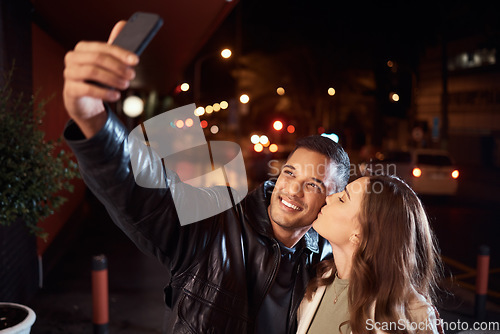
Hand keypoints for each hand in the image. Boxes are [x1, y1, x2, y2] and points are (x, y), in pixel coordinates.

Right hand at [63, 21, 138, 137]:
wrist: (84, 100)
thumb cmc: (98, 77)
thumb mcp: (107, 62)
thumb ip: (114, 46)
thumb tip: (123, 23)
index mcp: (83, 48)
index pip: (103, 47)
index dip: (121, 53)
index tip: (136, 60)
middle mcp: (73, 58)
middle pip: (98, 58)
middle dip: (118, 67)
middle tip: (131, 75)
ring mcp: (69, 73)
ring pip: (92, 72)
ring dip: (112, 79)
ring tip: (125, 85)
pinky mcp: (70, 90)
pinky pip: (87, 89)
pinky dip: (104, 92)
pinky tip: (116, 96)